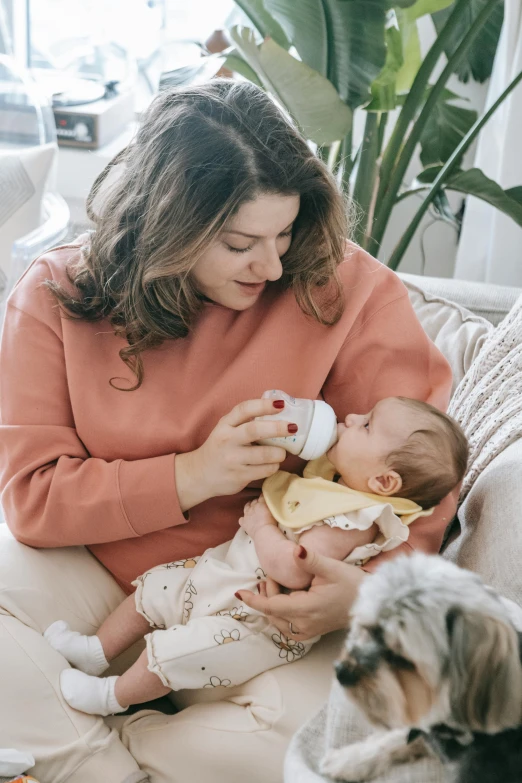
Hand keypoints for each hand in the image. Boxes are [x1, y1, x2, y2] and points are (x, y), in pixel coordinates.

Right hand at [175, 398, 294, 510]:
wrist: (199, 474)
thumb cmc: (220, 447)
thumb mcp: (227, 429)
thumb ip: (245, 420)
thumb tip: (277, 406)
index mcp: (225, 424)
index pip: (244, 409)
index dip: (264, 405)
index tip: (281, 404)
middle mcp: (227, 440)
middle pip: (254, 430)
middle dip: (277, 428)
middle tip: (293, 427)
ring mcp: (232, 459)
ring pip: (264, 454)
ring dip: (279, 453)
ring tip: (282, 452)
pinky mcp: (238, 476)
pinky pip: (264, 470)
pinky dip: (273, 466)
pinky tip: (272, 464)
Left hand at [236, 545, 365, 639]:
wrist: (371, 603)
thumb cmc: (352, 584)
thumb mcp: (331, 567)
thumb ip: (310, 560)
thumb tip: (295, 550)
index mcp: (306, 610)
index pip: (271, 607)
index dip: (253, 599)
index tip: (239, 592)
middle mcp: (304, 625)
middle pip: (272, 613)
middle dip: (265, 595)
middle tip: (269, 576)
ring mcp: (308, 632)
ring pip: (278, 622)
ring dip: (271, 604)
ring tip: (274, 584)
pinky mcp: (312, 632)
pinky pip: (287, 626)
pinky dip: (279, 613)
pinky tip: (285, 598)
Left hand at [239, 496, 276, 537]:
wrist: (263, 532)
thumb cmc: (272, 522)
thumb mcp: (274, 512)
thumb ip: (270, 506)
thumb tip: (270, 504)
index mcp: (261, 503)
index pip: (261, 497)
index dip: (263, 497)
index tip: (265, 498)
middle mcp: (252, 507)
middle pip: (254, 501)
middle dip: (256, 502)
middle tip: (260, 504)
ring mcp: (247, 514)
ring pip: (246, 507)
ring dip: (248, 506)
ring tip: (251, 508)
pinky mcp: (243, 522)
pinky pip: (241, 519)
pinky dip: (243, 519)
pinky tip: (245, 520)